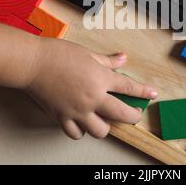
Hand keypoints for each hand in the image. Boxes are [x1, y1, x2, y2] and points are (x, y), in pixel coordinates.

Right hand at [25, 38, 157, 139]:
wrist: (33, 63)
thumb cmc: (58, 54)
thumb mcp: (88, 53)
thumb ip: (108, 60)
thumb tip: (123, 59)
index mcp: (100, 79)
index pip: (129, 88)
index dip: (144, 92)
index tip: (153, 94)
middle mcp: (92, 98)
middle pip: (121, 114)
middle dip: (133, 116)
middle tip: (135, 114)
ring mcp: (77, 110)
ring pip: (101, 130)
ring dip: (107, 126)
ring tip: (106, 119)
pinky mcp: (62, 117)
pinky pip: (77, 133)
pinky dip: (82, 131)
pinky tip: (83, 123)